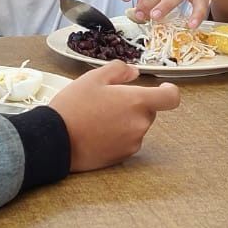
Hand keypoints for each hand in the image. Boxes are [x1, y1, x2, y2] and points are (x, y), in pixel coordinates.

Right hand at [50, 61, 179, 171]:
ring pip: (136, 126)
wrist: (55, 140)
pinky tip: (97, 133)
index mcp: (137, 102)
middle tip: (108, 101)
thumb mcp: (93, 78)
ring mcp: (132, 143)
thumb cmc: (73, 106)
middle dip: (134, 105)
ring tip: (98, 118)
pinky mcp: (122, 157)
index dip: (169, 91)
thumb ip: (119, 70)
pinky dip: (118, 136)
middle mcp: (139, 124)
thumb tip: (133, 73)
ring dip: (125, 121)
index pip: (171, 98)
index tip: (163, 88)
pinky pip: (127, 141)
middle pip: (148, 111)